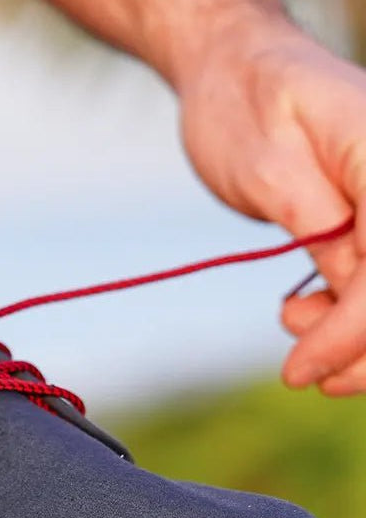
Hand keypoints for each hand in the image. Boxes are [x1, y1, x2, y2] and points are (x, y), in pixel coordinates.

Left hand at [177, 12, 365, 395]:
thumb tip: (358, 294)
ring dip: (357, 335)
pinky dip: (349, 311)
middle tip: (306, 375)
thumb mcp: (268, 166)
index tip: (303, 369)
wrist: (232, 74)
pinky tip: (306, 316)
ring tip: (293, 332)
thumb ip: (319, 224)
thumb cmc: (242, 105)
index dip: (358, 328)